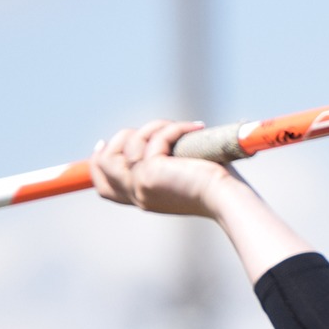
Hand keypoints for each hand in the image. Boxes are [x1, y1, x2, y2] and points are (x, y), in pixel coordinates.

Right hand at [90, 119, 236, 216]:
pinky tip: (197, 128)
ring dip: (155, 128)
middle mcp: (137, 195)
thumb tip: (158, 137)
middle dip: (119, 139)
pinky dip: (175, 128)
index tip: (102, 143)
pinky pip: (155, 137)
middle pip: (103, 165)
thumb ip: (165, 162)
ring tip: (185, 128)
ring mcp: (140, 184)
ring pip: (128, 144)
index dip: (99, 163)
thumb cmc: (220, 189)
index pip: (105, 186)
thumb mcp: (183, 176)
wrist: (230, 201)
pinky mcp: (150, 172)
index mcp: (144, 199)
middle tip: (150, 129)